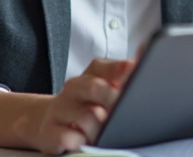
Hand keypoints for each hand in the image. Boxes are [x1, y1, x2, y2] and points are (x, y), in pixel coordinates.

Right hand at [16, 58, 135, 154]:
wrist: (49, 123)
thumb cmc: (84, 107)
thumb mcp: (103, 89)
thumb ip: (123, 74)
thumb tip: (144, 51)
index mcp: (88, 76)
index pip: (101, 67)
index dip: (118, 68)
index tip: (132, 69)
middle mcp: (72, 89)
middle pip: (95, 87)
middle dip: (113, 100)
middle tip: (125, 112)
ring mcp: (60, 110)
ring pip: (87, 116)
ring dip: (100, 127)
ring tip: (106, 134)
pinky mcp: (50, 132)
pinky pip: (68, 137)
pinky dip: (80, 141)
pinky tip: (85, 142)